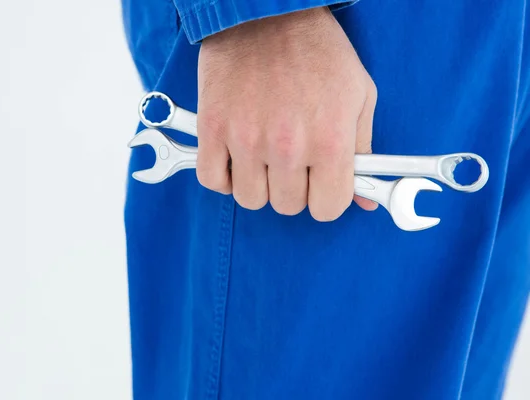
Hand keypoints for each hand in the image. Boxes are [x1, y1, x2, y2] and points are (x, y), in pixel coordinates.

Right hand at [196, 7, 377, 220]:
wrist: (266, 10)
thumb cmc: (317, 50)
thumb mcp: (358, 95)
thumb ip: (362, 151)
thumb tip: (362, 201)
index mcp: (329, 139)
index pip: (327, 208)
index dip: (325, 200)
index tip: (320, 187)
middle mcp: (286, 146)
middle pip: (288, 206)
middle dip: (293, 189)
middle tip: (292, 162)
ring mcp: (245, 139)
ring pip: (250, 199)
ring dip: (258, 184)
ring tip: (263, 156)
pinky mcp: (212, 128)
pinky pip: (212, 180)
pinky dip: (224, 176)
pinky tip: (236, 156)